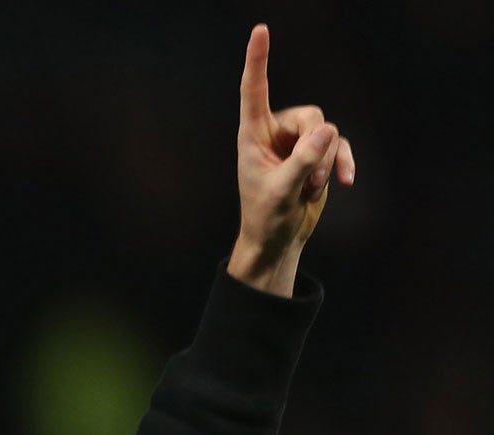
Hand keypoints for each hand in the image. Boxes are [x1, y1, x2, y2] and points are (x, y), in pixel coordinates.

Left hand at [227, 25, 353, 295]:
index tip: (259, 30)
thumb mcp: (281, 192)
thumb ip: (303, 161)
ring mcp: (298, 142)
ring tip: (310, 190)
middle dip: (316, 148)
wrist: (276, 240)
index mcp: (253, 136)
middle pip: (311, 115)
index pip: (254, 90)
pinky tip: (345, 182)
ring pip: (328, 131)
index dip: (258, 60)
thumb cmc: (266, 218)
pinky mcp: (317, 155)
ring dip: (325, 163)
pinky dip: (342, 163)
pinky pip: (339, 145)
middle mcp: (275, 132)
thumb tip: (328, 131)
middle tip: (305, 182)